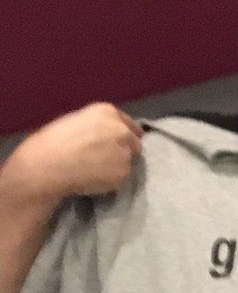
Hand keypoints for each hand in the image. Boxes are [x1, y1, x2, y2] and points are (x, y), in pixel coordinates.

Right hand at [1, 103, 142, 203]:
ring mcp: (125, 151)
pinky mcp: (124, 172)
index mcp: (107, 112)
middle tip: (107, 159)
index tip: (121, 143)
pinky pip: (122, 177)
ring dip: (119, 165)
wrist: (47, 165)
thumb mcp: (76, 121)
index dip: (126, 135)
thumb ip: (98, 126)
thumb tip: (108, 136)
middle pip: (135, 143)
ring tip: (96, 170)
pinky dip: (112, 180)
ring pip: (129, 161)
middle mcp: (121, 130)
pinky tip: (95, 178)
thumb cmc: (52, 142)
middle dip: (125, 150)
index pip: (130, 125)